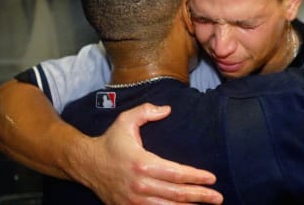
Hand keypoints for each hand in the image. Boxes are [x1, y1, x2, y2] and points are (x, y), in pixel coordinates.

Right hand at [72, 103, 222, 204]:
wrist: (85, 163)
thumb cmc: (109, 141)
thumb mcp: (125, 120)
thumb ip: (147, 111)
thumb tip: (167, 109)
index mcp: (142, 163)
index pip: (176, 173)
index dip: (196, 177)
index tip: (212, 178)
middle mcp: (140, 185)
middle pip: (176, 194)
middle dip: (200, 196)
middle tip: (218, 197)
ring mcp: (133, 200)